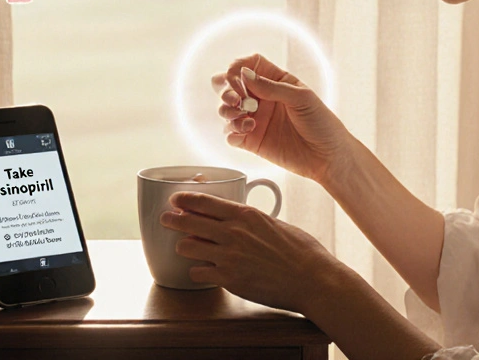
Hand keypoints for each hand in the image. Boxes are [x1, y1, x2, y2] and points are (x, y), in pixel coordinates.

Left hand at [160, 190, 338, 313]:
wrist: (312, 278)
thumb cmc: (301, 251)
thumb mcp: (274, 223)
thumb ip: (251, 221)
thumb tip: (237, 220)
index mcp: (245, 215)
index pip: (205, 202)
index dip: (185, 199)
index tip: (176, 199)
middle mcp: (233, 232)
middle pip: (188, 221)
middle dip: (172, 220)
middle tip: (166, 219)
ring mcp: (228, 256)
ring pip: (187, 246)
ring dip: (185, 247)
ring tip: (187, 248)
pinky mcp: (229, 279)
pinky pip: (198, 273)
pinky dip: (198, 272)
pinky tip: (204, 271)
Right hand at [211, 53, 351, 183]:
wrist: (329, 157)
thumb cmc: (323, 124)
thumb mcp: (302, 98)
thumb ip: (271, 86)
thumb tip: (244, 74)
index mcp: (275, 82)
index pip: (248, 65)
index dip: (237, 68)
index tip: (238, 79)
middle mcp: (262, 98)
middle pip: (229, 85)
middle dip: (226, 90)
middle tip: (236, 100)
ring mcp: (255, 119)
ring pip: (226, 109)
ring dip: (227, 111)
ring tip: (244, 118)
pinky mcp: (252, 141)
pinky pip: (230, 134)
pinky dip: (231, 131)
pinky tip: (247, 131)